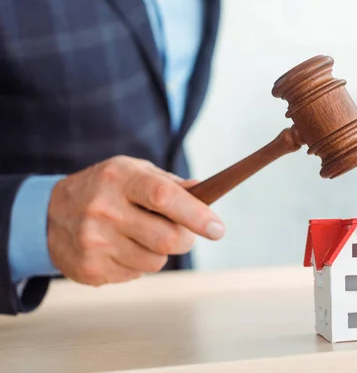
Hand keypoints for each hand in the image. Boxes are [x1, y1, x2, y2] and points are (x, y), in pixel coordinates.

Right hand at [47, 155, 224, 285]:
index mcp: (120, 178)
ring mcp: (94, 242)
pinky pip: (135, 274)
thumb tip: (205, 193)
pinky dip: (138, 263)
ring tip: (142, 236)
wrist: (49, 214)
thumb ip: (169, 183)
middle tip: (184, 233)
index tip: (218, 229)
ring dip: (160, 252)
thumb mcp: (133, 172)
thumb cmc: (106, 188)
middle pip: (166, 239)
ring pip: (155, 262)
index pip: (164, 197)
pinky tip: (122, 248)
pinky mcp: (89, 268)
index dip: (196, 215)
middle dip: (185, 239)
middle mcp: (104, 209)